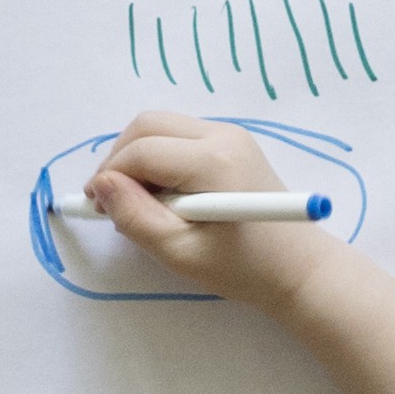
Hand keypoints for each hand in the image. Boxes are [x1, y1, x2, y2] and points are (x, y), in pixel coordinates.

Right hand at [80, 112, 332, 308]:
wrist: (301, 269)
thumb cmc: (244, 269)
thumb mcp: (181, 252)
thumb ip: (136, 218)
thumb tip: (101, 187)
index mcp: (214, 162)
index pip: (142, 151)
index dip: (109, 175)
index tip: (93, 207)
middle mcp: (223, 135)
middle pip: (149, 124)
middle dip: (119, 158)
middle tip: (109, 201)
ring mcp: (232, 135)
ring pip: (163, 127)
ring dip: (139, 158)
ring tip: (139, 204)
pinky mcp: (234, 143)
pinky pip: (181, 137)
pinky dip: (160, 159)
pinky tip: (165, 198)